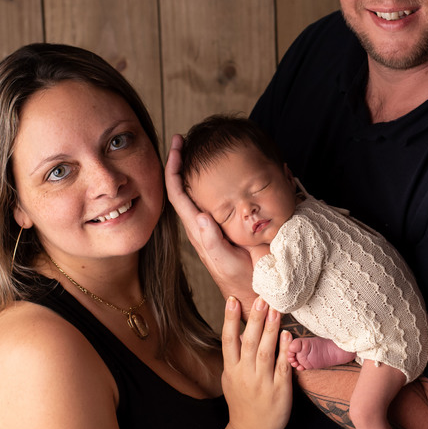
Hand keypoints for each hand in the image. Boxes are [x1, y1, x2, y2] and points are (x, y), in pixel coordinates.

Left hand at [165, 134, 256, 308]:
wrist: (254, 289)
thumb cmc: (239, 279)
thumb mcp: (225, 262)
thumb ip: (212, 241)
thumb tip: (201, 216)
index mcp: (197, 228)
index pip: (177, 193)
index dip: (173, 168)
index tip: (177, 146)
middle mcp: (201, 222)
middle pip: (183, 186)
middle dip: (180, 161)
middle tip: (184, 139)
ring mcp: (213, 222)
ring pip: (197, 190)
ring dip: (195, 168)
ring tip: (198, 147)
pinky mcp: (226, 223)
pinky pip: (216, 197)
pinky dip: (216, 179)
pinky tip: (223, 168)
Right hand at [221, 296, 292, 428]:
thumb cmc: (242, 402)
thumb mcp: (230, 379)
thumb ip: (235, 357)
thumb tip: (240, 332)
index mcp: (231, 370)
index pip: (228, 340)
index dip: (229, 319)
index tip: (231, 300)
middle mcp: (245, 374)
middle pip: (249, 342)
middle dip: (254, 319)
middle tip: (261, 299)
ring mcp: (262, 382)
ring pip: (266, 352)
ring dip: (270, 330)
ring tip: (275, 310)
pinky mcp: (280, 389)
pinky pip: (282, 366)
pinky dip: (284, 350)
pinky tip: (288, 335)